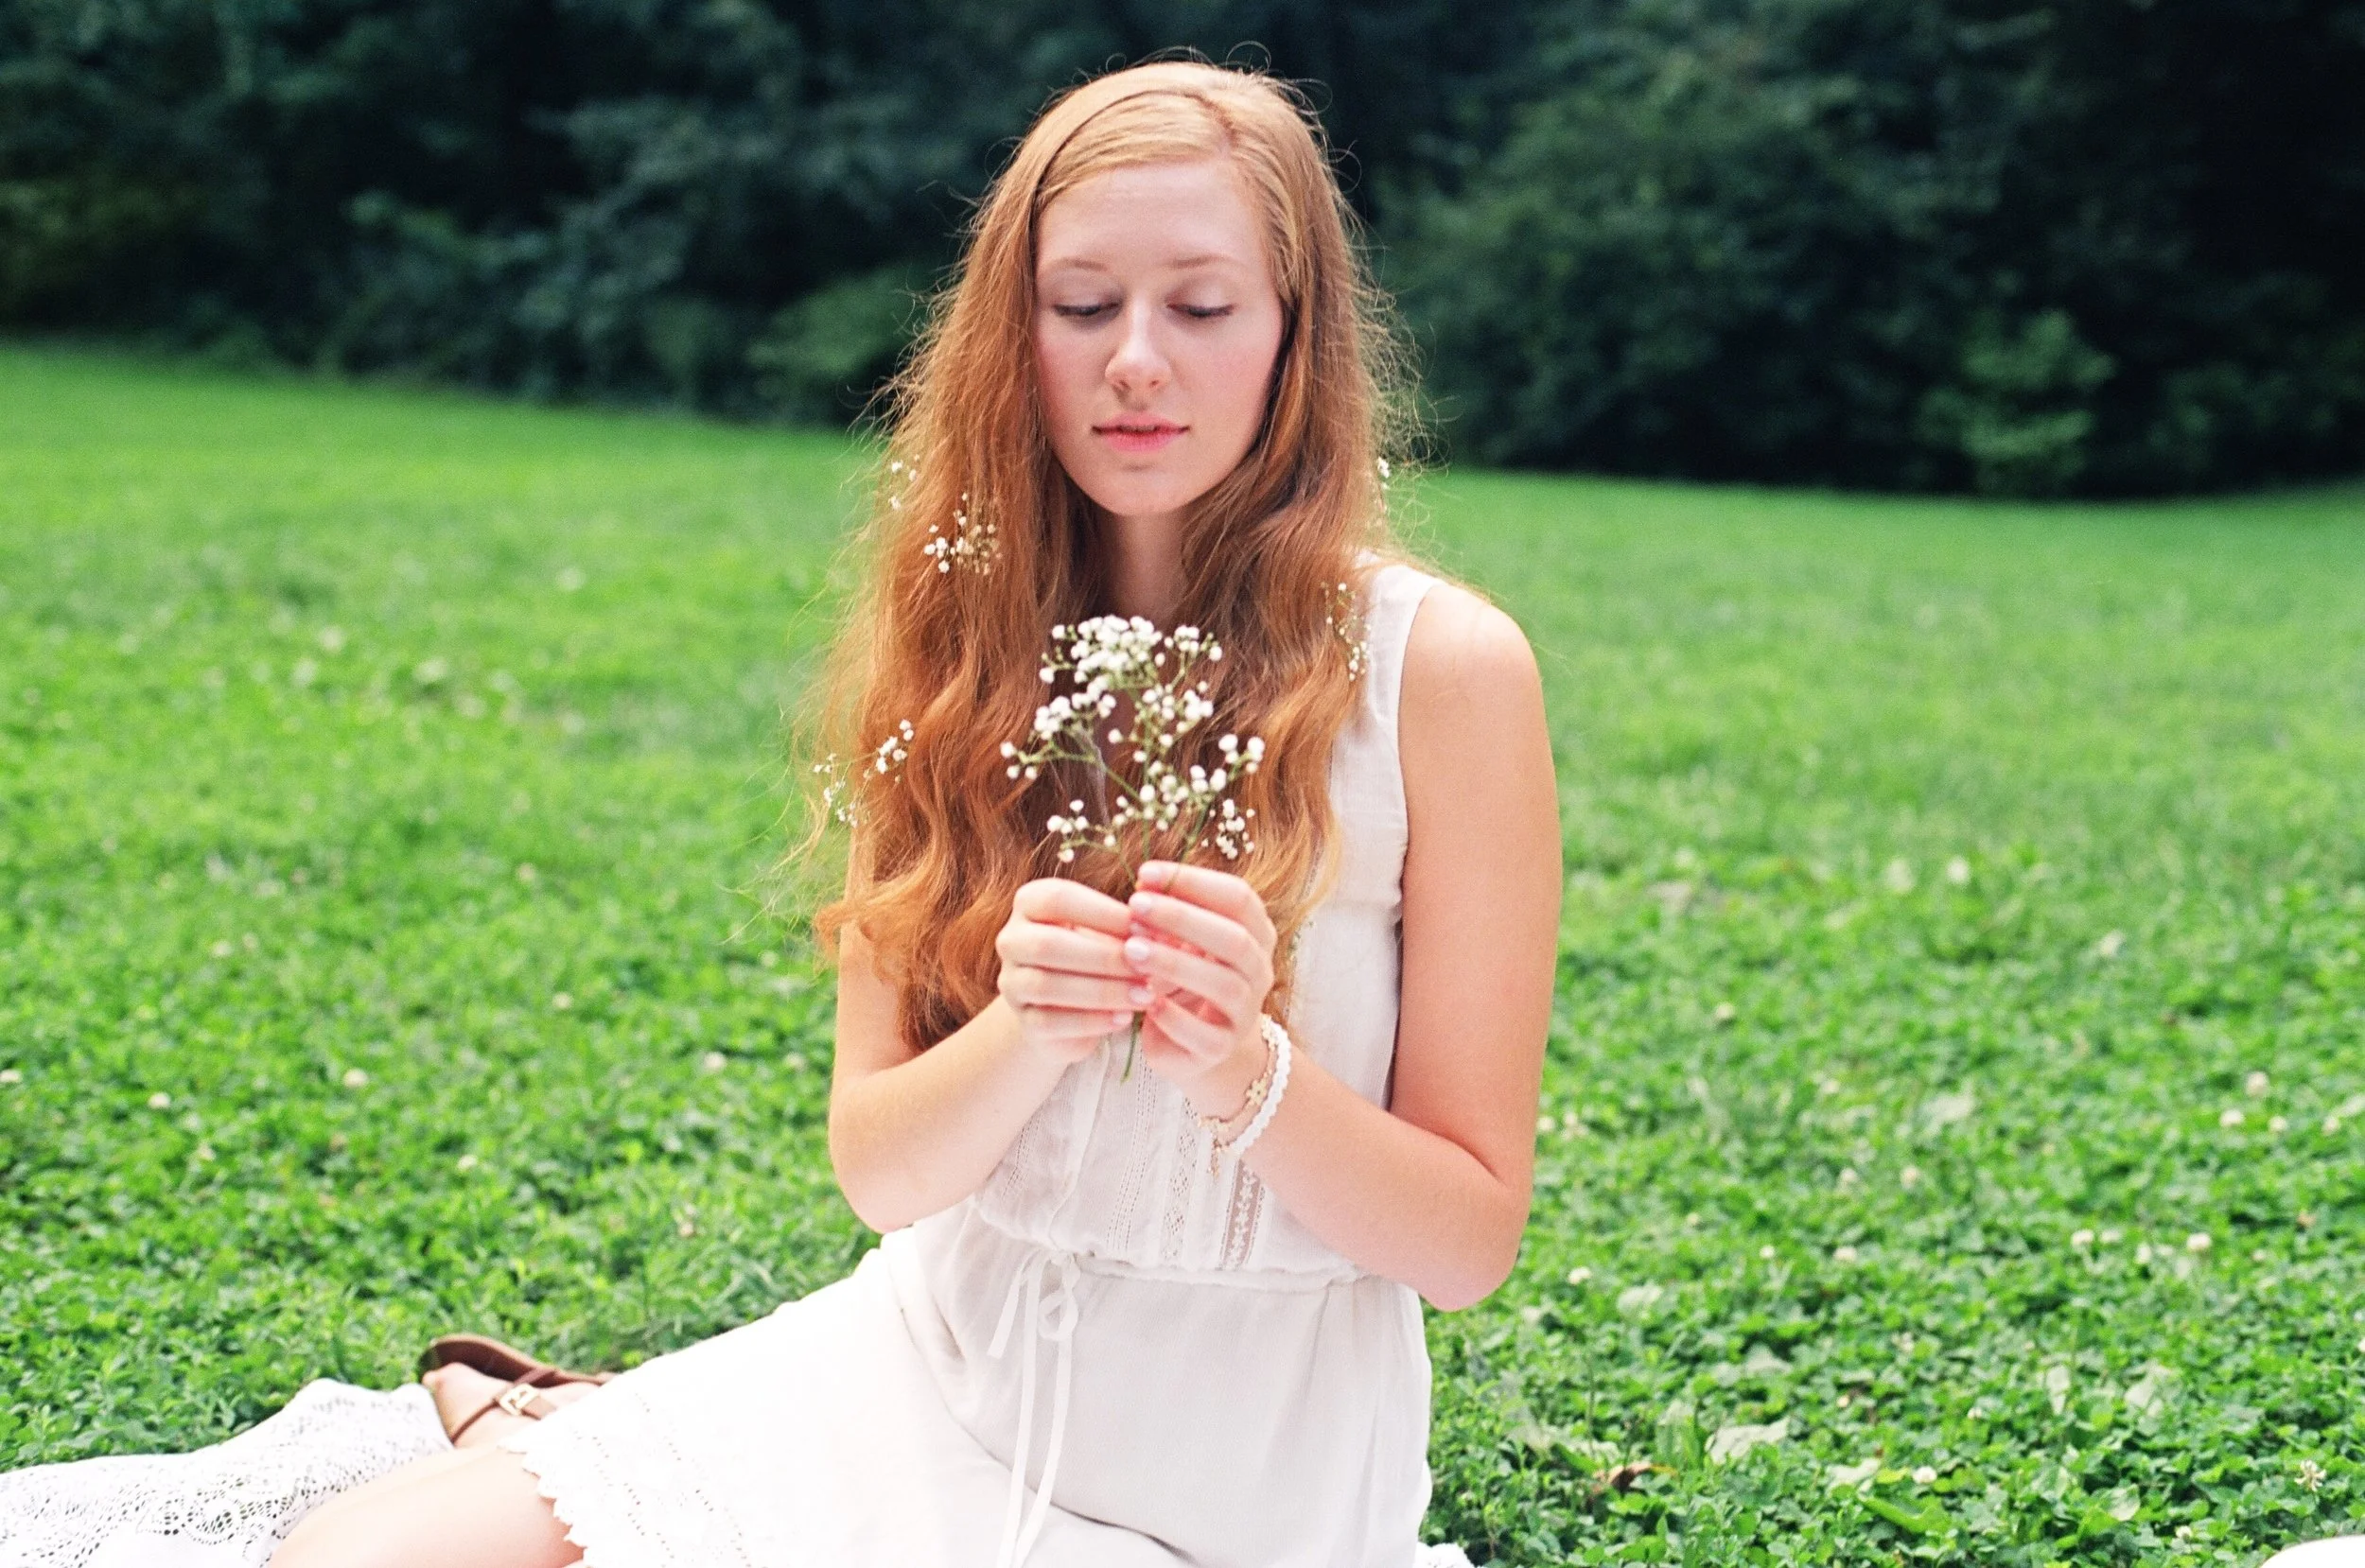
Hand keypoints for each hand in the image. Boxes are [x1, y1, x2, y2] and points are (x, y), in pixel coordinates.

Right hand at [995, 877, 1142, 1066]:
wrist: (1068, 1006)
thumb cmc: (1096, 953)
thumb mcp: (1111, 933)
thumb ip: (1131, 928)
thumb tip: (1165, 930)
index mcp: (1030, 902)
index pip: (1059, 899)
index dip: (1103, 913)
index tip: (1145, 928)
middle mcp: (1011, 939)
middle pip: (1048, 944)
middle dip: (1103, 957)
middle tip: (1147, 967)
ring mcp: (1011, 982)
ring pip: (1046, 986)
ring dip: (1102, 991)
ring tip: (1144, 995)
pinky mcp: (1022, 1021)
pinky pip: (1050, 1022)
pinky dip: (1091, 1021)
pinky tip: (1124, 1019)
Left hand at [1123, 861, 1277, 1109]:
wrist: (1199, 1045)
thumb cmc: (1187, 977)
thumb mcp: (1183, 940)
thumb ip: (1170, 914)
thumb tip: (1144, 884)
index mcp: (1257, 934)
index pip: (1238, 898)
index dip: (1193, 881)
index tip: (1145, 873)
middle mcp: (1260, 971)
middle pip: (1234, 939)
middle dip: (1182, 918)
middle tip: (1136, 906)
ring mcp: (1245, 1013)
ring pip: (1223, 985)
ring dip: (1175, 963)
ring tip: (1131, 950)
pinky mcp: (1221, 1048)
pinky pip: (1203, 1034)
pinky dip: (1173, 1016)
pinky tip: (1144, 1000)